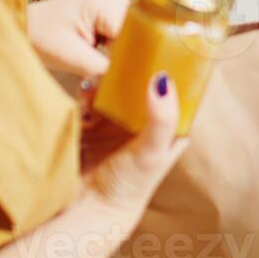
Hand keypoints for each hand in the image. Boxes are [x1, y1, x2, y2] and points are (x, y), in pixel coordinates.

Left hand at [28, 0, 131, 79]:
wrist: (20, 25)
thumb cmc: (38, 35)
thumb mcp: (72, 57)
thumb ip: (103, 71)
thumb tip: (131, 86)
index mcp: (108, 2)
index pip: (140, 33)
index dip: (139, 58)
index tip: (135, 81)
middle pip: (142, 34)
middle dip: (134, 59)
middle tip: (122, 81)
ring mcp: (113, 6)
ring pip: (135, 38)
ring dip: (126, 57)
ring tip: (112, 74)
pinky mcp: (108, 16)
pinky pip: (125, 37)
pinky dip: (119, 53)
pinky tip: (109, 66)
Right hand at [87, 71, 187, 210]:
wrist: (85, 211)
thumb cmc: (128, 188)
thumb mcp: (151, 153)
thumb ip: (161, 119)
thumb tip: (162, 80)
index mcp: (167, 128)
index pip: (175, 91)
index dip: (170, 69)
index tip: (161, 45)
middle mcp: (143, 123)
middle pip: (140, 85)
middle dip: (129, 72)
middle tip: (119, 59)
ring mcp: (116, 124)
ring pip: (113, 90)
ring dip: (104, 83)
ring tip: (97, 82)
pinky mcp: (91, 126)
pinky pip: (89, 100)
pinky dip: (86, 95)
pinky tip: (83, 97)